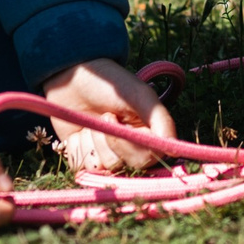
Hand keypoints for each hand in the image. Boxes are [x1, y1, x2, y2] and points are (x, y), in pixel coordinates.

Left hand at [43, 58, 175, 173]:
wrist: (71, 76)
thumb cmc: (109, 82)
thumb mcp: (140, 95)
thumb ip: (160, 120)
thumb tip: (172, 148)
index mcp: (149, 134)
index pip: (150, 157)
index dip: (132, 146)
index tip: (114, 119)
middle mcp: (131, 148)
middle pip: (128, 165)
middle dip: (112, 141)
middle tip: (105, 116)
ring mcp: (107, 154)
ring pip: (106, 166)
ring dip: (94, 141)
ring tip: (92, 121)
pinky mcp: (86, 158)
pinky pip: (84, 166)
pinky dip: (79, 147)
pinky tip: (79, 131)